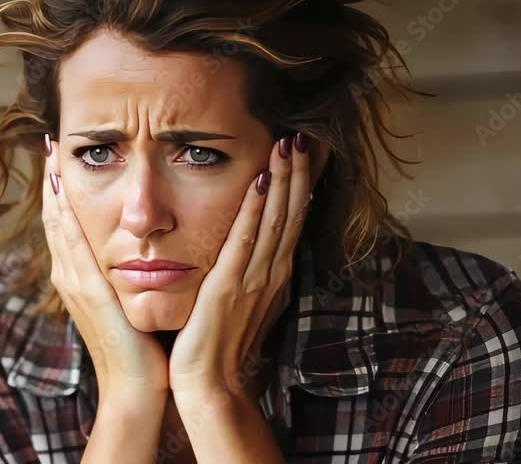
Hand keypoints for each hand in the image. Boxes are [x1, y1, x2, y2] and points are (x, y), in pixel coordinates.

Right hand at [40, 138, 169, 400]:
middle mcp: (70, 277)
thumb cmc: (142, 349)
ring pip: (58, 224)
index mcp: (80, 279)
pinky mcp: (87, 290)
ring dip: (55, 188)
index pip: (66, 225)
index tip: (62, 159)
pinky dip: (65, 211)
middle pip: (55, 218)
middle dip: (53, 181)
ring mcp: (74, 283)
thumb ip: (127, 276)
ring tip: (53, 154)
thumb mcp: (129, 303)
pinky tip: (65, 186)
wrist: (137, 390)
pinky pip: (71, 241)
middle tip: (51, 145)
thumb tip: (140, 252)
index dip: (62, 193)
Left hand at [168, 132, 311, 399]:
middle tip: (307, 133)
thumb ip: (248, 273)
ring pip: (275, 220)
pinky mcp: (229, 287)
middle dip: (301, 172)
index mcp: (273, 274)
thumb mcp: (241, 302)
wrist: (211, 386)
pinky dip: (255, 208)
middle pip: (292, 213)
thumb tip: (251, 248)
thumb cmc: (220, 345)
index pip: (293, 219)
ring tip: (290, 143)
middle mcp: (271, 273)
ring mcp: (254, 280)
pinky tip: (260, 179)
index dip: (303, 184)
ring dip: (285, 180)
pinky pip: (245, 240)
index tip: (309, 150)